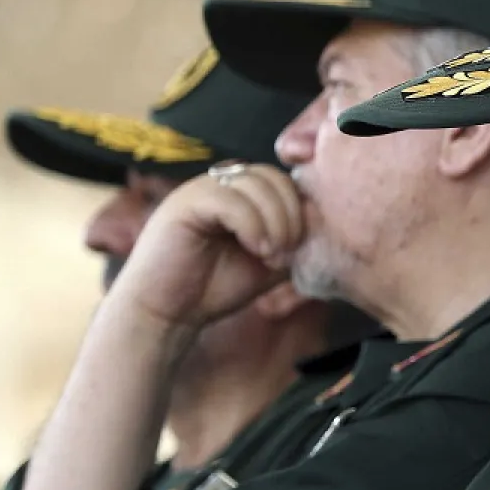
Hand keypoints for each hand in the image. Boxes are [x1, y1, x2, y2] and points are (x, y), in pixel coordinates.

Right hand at [107, 163, 304, 331]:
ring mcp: (200, 189)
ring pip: (255, 183)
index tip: (299, 246)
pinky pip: (230, 198)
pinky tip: (257, 249)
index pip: (282, 180)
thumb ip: (293, 241)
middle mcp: (219, 184)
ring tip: (271, 254)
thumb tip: (323, 223)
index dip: (299, 208)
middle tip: (287, 250)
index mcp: (238, 194)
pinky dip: (253, 224)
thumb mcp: (269, 263)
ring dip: (275, 220)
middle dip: (290, 213)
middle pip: (272, 175)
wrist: (166, 314)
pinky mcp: (185, 202)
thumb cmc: (213, 289)